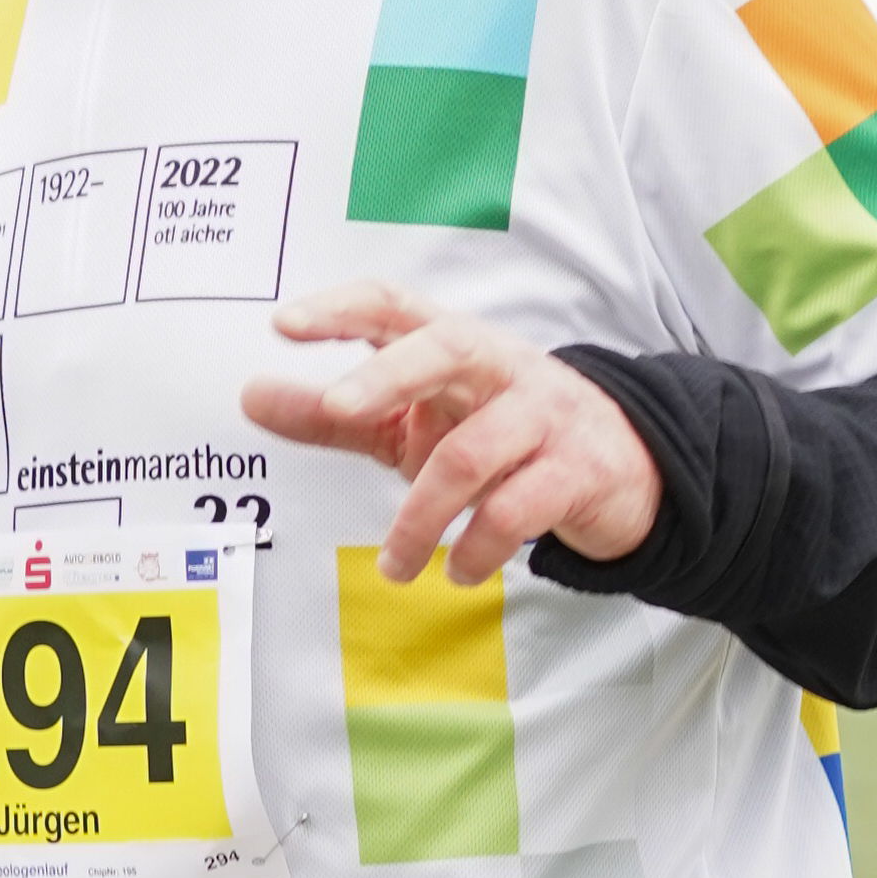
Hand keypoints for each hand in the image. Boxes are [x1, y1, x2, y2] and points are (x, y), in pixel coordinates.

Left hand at [241, 281, 662, 587]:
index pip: (393, 306)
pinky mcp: (576, 470)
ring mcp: (542, 415)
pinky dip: (478, 547)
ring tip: (395, 565)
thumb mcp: (415, 422)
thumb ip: (336, 415)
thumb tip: (252, 396)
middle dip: (386, 376)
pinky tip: (458, 571)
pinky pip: (517, 508)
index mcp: (452, 346)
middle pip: (443, 349)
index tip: (285, 325)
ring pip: (473, 451)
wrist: (624, 469)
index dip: (340, 309)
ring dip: (422, 517)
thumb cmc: (500, 437)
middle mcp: (498, 367)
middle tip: (336, 406)